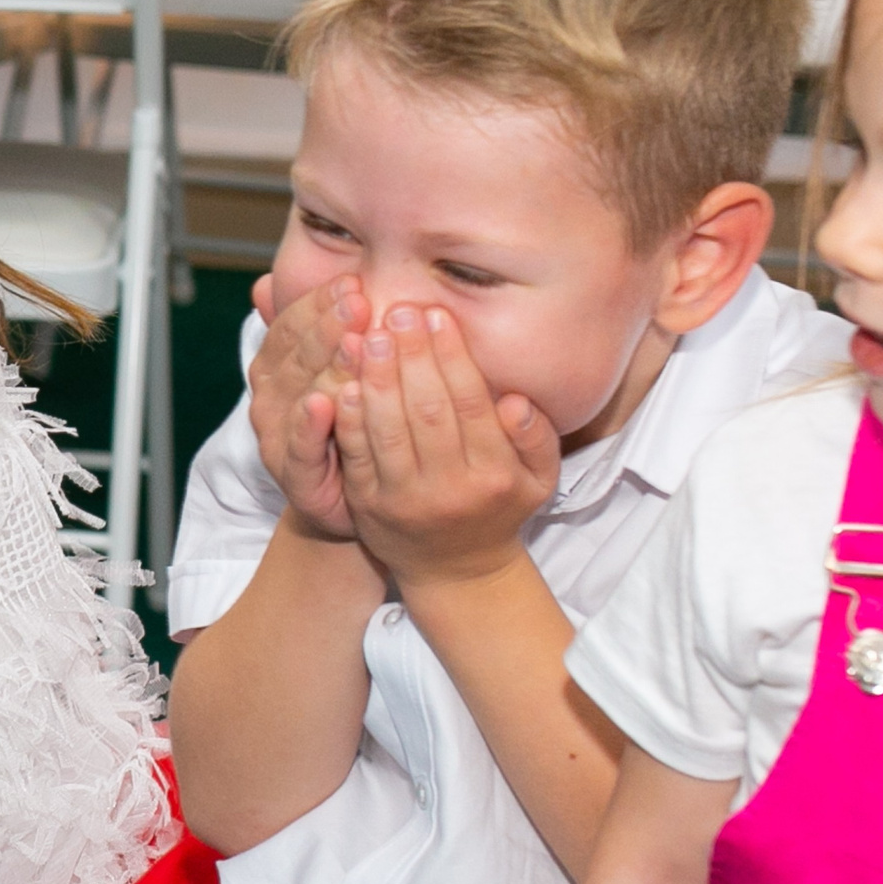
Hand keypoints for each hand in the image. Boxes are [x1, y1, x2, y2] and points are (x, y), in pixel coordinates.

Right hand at [248, 272, 369, 539]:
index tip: (353, 282)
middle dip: (329, 325)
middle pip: (296, 354)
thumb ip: (321, 328)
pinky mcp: (294, 475)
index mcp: (276, 368)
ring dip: (326, 367)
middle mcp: (270, 399)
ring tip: (354, 343)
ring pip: (299, 394)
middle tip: (360, 301)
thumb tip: (270, 282)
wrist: (349, 499)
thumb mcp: (337, 369)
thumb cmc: (347, 427)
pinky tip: (325, 404)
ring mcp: (278, 437)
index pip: (291, 325)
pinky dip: (309, 426)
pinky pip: (299, 446)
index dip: (319, 302)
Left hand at [332, 303, 558, 587]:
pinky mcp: (367, 506)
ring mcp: (404, 500)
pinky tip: (344, 379)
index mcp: (494, 475)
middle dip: (412, 356)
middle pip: (427, 411)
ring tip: (369, 334)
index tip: (437, 315)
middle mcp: (449, 488)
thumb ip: (536, 437)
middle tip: (399, 311)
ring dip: (376, 378)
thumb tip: (514, 398)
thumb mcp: (538, 480)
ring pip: (388, 429)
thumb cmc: (499, 509)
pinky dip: (348, 417)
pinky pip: (355, 455)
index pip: (471, 404)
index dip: (452, 356)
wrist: (456, 572)